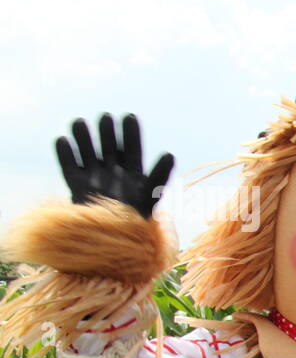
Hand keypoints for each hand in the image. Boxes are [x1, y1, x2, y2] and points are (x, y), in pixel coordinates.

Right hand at [55, 113, 173, 217]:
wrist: (113, 240)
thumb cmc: (136, 220)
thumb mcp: (150, 195)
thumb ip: (159, 175)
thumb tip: (170, 153)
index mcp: (133, 173)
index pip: (132, 148)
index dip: (131, 133)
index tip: (129, 116)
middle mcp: (113, 172)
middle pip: (109, 146)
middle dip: (107, 132)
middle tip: (105, 118)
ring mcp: (94, 177)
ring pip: (88, 152)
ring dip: (84, 137)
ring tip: (79, 123)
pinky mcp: (76, 185)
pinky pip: (69, 166)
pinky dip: (65, 154)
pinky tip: (63, 141)